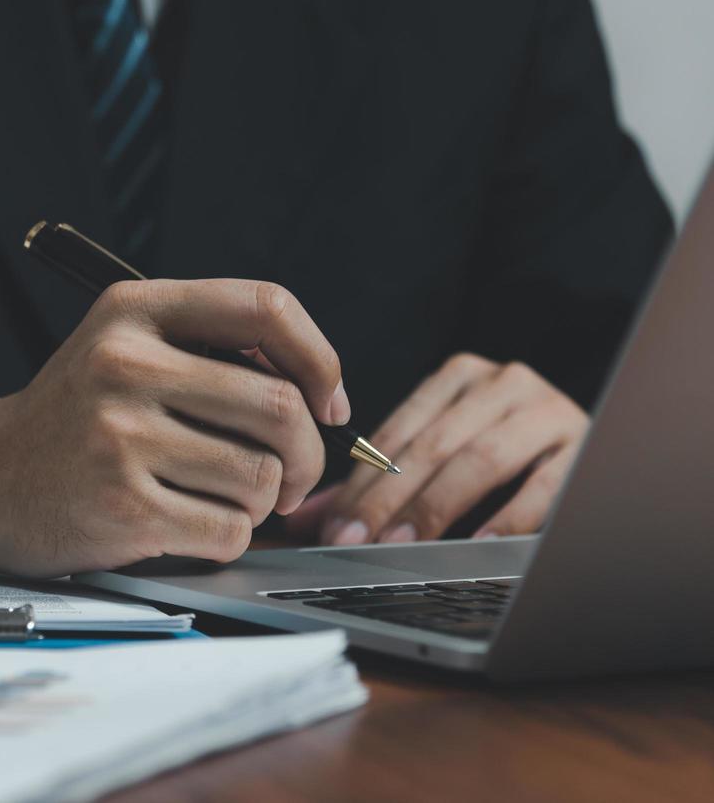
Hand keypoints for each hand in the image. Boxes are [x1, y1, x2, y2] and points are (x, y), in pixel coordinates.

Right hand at [0, 279, 349, 577]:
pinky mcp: (120, 506)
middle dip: (307, 455)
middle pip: (279, 408)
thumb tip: (320, 398)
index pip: (265, 306)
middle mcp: (123, 364)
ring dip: (263, 501)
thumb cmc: (78, 417)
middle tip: (291, 476)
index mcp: (134, 310)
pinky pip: (228, 530)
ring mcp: (119, 436)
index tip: (327, 401)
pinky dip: (226, 537)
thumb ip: (210, 351)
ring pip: (262, 477)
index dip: (318, 358)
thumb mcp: (125, 349)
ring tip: (221, 496)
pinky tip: (188, 524)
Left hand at [295, 353, 586, 545]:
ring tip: (403, 545)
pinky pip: (543, 485)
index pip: (396, 432)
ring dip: (436, 507)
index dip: (360, 482)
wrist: (611, 434)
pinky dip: (507, 517)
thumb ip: (384, 480)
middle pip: (431, 445)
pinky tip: (478, 544)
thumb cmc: (512, 456)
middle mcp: (503, 383)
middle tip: (357, 542)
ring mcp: (547, 410)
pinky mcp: (586, 445)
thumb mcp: (447, 453)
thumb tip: (312, 520)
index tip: (332, 528)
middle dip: (386, 499)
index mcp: (460, 377)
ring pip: (479, 459)